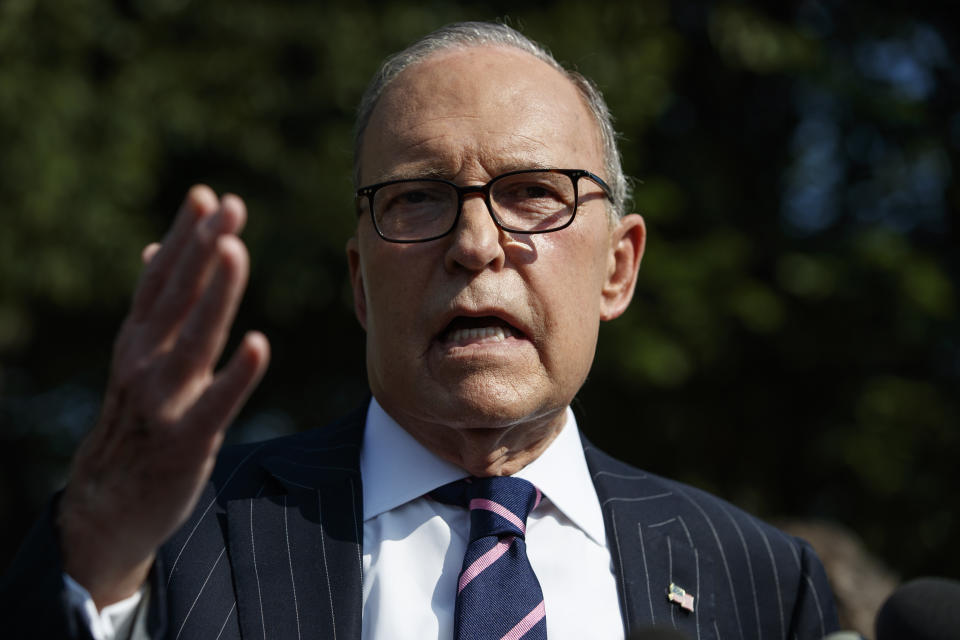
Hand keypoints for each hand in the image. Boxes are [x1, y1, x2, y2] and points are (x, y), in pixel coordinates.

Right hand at [56, 186, 269, 607]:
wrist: (106, 506)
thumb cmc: (133, 423)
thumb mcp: (135, 359)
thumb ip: (154, 307)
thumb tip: (156, 247)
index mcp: (138, 341)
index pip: (161, 279)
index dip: (184, 237)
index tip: (207, 196)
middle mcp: (145, 363)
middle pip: (176, 297)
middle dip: (202, 249)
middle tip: (228, 206)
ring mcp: (163, 401)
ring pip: (193, 339)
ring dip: (215, 294)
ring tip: (235, 250)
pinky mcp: (186, 440)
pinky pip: (215, 404)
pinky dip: (236, 374)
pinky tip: (259, 344)